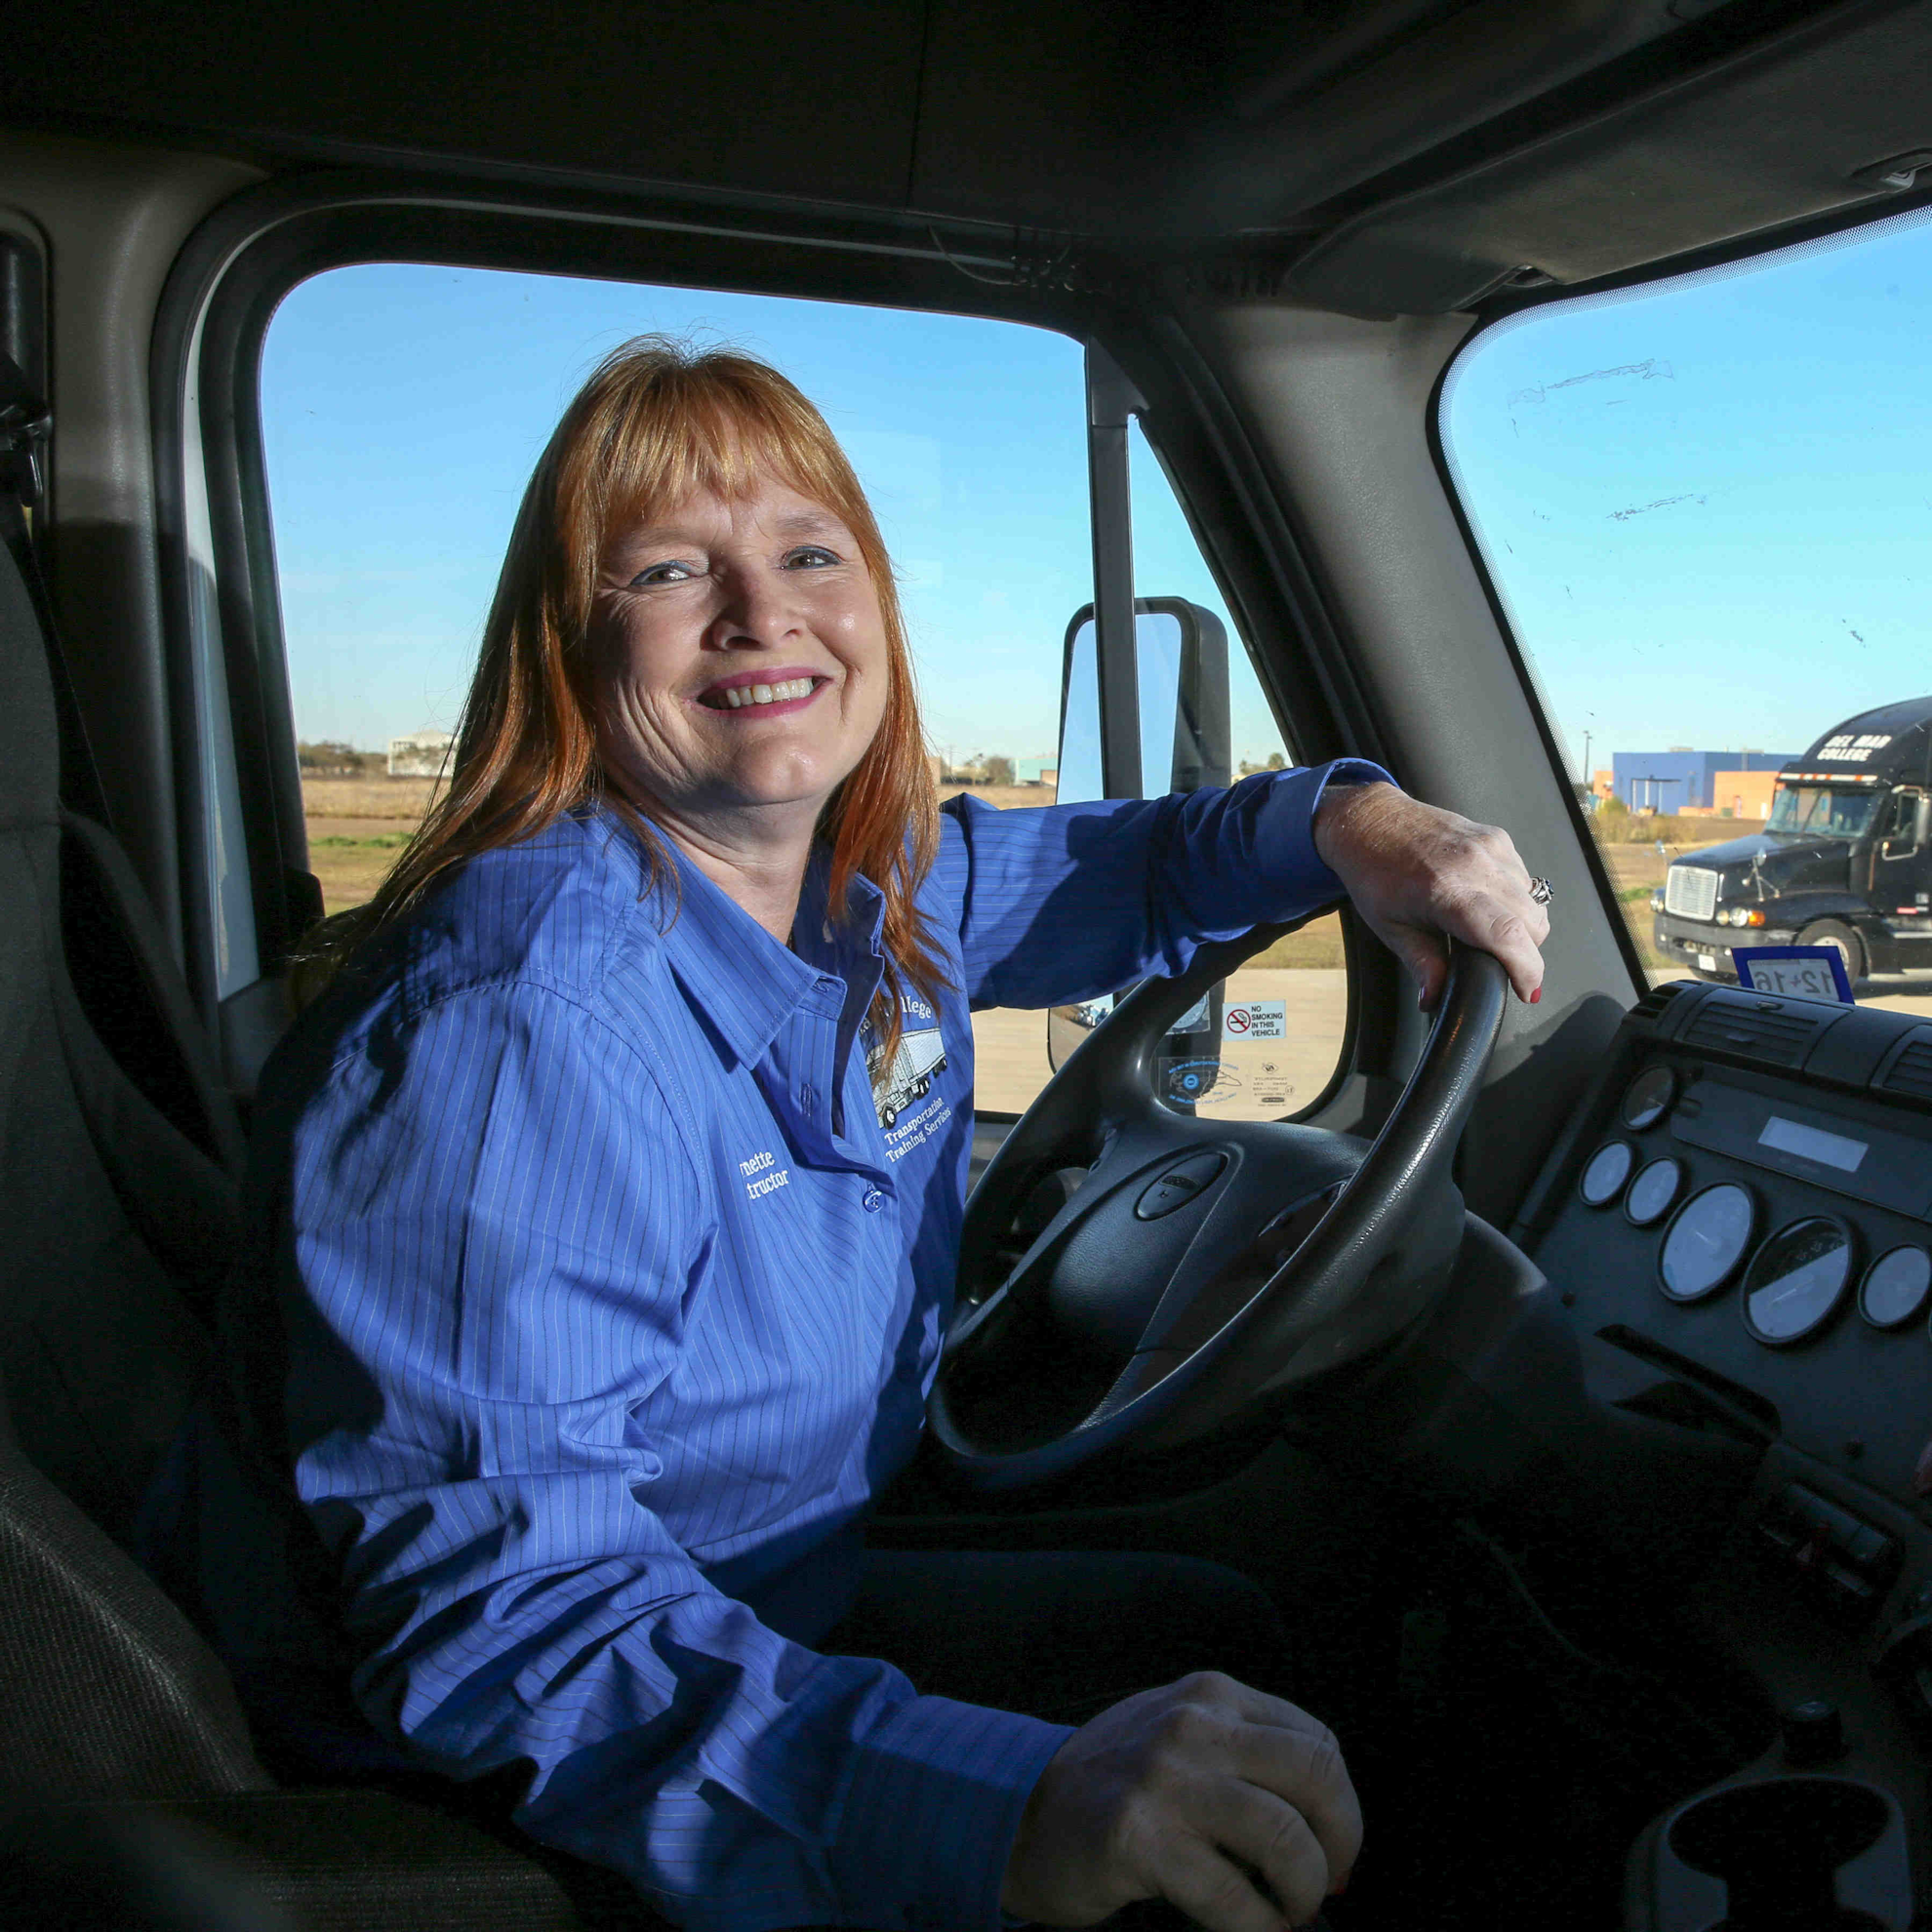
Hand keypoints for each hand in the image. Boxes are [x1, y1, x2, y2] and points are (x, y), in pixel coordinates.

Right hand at [999, 1671, 1360, 1931]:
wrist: (1021, 1812)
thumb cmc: (1113, 1782)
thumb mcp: (1178, 1736)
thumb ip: (1241, 1751)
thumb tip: (1325, 1822)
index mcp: (1211, 1695)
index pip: (1316, 1743)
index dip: (1343, 1808)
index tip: (1336, 1850)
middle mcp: (1194, 1725)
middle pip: (1316, 1777)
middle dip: (1341, 1844)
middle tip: (1328, 1886)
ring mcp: (1166, 1779)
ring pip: (1286, 1838)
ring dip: (1304, 1892)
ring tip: (1287, 1913)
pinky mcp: (1141, 1839)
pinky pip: (1234, 1898)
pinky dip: (1260, 1928)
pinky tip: (1253, 1931)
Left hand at [1312, 781, 1548, 1011]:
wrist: (1369, 821)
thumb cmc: (1374, 872)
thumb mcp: (1391, 927)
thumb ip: (1423, 965)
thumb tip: (1435, 999)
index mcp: (1446, 891)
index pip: (1507, 934)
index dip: (1527, 969)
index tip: (1527, 991)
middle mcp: (1475, 865)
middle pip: (1533, 922)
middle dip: (1526, 953)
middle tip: (1499, 964)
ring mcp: (1490, 847)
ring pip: (1534, 902)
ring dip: (1524, 926)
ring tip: (1488, 933)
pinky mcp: (1497, 837)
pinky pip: (1525, 879)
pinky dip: (1516, 899)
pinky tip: (1487, 902)